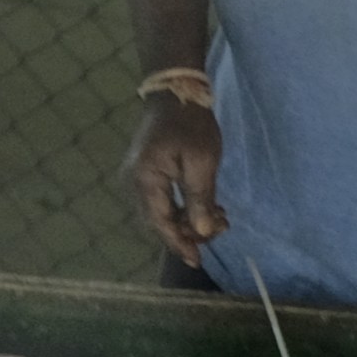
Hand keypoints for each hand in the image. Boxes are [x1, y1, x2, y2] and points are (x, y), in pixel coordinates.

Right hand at [123, 99, 226, 262]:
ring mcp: (136, 180)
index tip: (197, 261)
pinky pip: (162, 202)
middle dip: (190, 232)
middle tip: (223, 227)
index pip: (160, 223)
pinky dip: (184, 210)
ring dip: (189, 221)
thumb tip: (203, 232)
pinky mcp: (145, 176)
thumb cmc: (191, 125)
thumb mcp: (202, 161)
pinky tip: (209, 207)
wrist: (176, 95)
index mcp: (144, 180)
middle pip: (159, 223)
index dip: (179, 244)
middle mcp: (133, 183)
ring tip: (221, 216)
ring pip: (161, 215)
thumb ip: (200, 198)